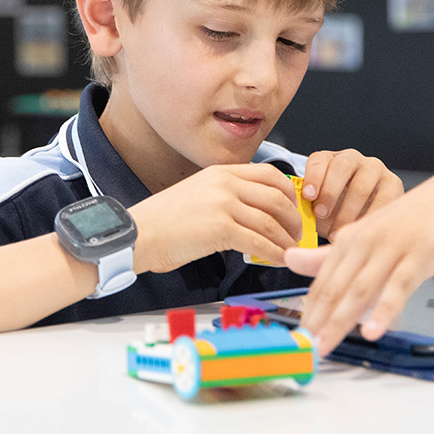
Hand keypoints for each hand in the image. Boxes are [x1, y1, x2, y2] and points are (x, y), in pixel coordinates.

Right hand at [129, 163, 302, 272]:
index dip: (289, 193)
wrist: (137, 235)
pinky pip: (258, 242)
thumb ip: (227, 196)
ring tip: (289, 251)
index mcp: (220, 172)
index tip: (295, 209)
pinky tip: (277, 261)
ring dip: (286, 240)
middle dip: (293, 220)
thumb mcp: (198, 194)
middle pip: (276, 198)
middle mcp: (224, 183)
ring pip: (271, 222)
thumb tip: (255, 214)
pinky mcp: (219, 228)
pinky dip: (273, 254)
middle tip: (297, 235)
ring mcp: (222, 204)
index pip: (269, 174)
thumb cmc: (163, 222)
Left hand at [284, 164, 433, 350]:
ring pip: (360, 289)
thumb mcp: (370, 236)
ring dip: (340, 321)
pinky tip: (372, 331)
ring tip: (325, 346)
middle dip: (317, 321)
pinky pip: (398, 287)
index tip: (298, 339)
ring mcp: (391, 248)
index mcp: (350, 239)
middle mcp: (364, 242)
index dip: (309, 312)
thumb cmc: (416, 221)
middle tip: (303, 351)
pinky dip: (384, 311)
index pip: (322, 282)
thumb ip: (331, 254)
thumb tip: (290, 260)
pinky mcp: (419, 255)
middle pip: (334, 288)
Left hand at [299, 149, 402, 235]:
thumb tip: (301, 222)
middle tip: (321, 214)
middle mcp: (353, 159)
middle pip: (341, 167)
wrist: (364, 219)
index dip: (313, 176)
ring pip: (361, 185)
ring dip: (347, 211)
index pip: (319, 160)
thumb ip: (309, 209)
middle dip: (329, 192)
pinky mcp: (393, 183)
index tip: (308, 196)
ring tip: (338, 231)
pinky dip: (368, 217)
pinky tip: (359, 230)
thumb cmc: (334, 213)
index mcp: (329, 160)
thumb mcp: (319, 208)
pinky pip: (382, 199)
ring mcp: (375, 169)